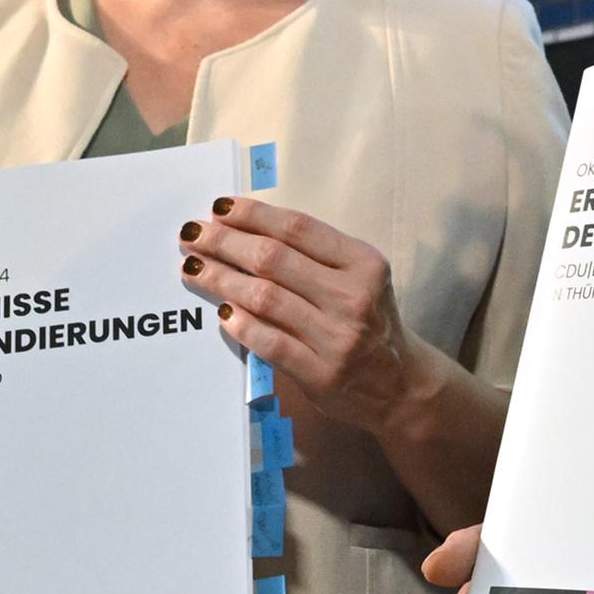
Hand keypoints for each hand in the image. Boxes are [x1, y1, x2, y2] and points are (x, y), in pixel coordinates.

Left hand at [180, 196, 440, 438]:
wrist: (400, 386)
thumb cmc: (370, 322)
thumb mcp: (359, 279)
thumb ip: (316, 257)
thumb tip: (248, 231)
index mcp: (364, 263)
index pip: (297, 228)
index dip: (253, 215)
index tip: (220, 208)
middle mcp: (352, 296)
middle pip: (274, 259)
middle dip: (225, 242)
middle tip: (193, 235)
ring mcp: (337, 337)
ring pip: (265, 297)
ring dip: (221, 279)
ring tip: (194, 268)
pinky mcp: (321, 373)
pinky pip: (269, 342)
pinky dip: (241, 324)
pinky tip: (222, 311)